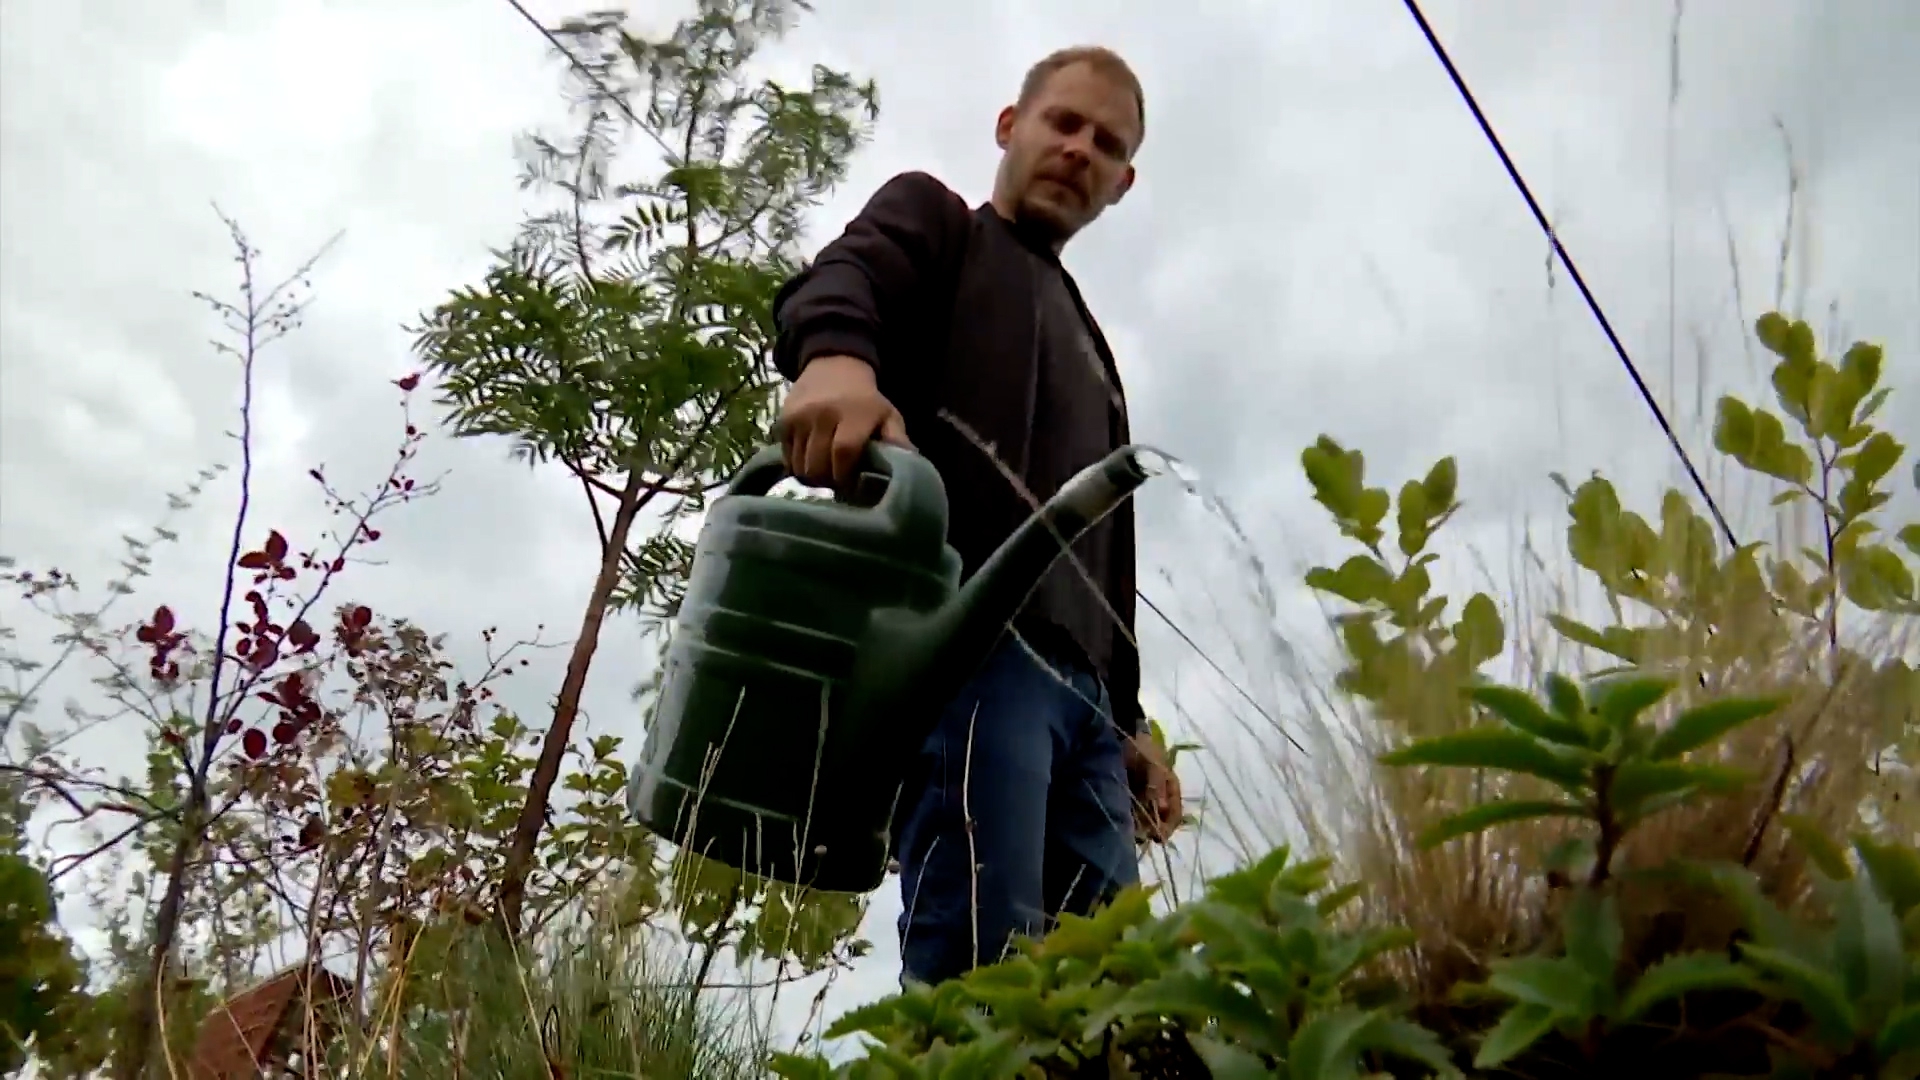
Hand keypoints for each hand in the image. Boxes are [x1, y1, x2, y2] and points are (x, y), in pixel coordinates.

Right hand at [778, 355, 911, 487]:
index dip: (846, 475)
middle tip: (838, 481)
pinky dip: (798, 465)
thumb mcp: (888, 415)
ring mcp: (800, 418)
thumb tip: (910, 470)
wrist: (835, 365)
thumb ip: (897, 441)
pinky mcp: (784, 420)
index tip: (852, 484)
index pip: (844, 453)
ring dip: (813, 477)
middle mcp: (823, 415)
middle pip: (818, 465)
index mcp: (853, 415)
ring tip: (825, 472)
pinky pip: (787, 457)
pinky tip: (812, 460)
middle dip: (829, 481)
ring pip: (800, 465)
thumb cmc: (866, 399)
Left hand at [1123, 731, 1182, 843]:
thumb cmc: (1143, 749)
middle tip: (1139, 835)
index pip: (1174, 816)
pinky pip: (1131, 814)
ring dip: (1138, 827)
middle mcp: (1160, 798)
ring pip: (1144, 820)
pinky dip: (1128, 820)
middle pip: (1159, 822)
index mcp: (1171, 790)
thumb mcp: (1153, 765)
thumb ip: (1156, 785)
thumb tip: (1160, 807)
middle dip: (1150, 830)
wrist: (1122, 736)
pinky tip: (1121, 822)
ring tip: (1129, 830)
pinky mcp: (1129, 799)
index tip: (1156, 836)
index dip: (1167, 828)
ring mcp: (1144, 799)